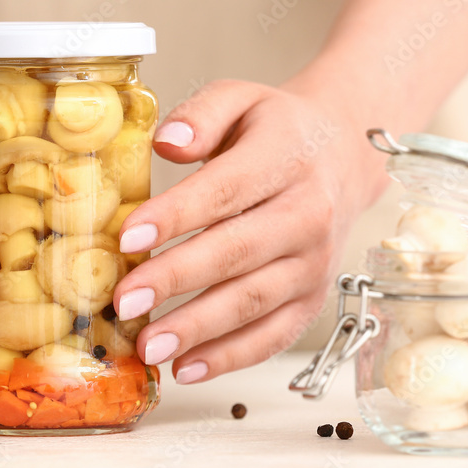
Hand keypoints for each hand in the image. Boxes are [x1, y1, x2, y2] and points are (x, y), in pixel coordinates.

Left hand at [112, 79, 381, 383]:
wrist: (344, 155)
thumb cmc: (277, 129)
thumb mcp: (241, 98)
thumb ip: (202, 114)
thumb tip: (167, 141)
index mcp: (285, 158)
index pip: (225, 190)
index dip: (176, 216)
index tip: (127, 237)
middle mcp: (307, 215)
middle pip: (236, 253)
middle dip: (175, 280)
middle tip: (124, 301)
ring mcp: (314, 263)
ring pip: (252, 302)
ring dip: (197, 329)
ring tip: (147, 346)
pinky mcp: (311, 299)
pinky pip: (272, 335)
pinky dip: (229, 357)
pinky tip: (185, 368)